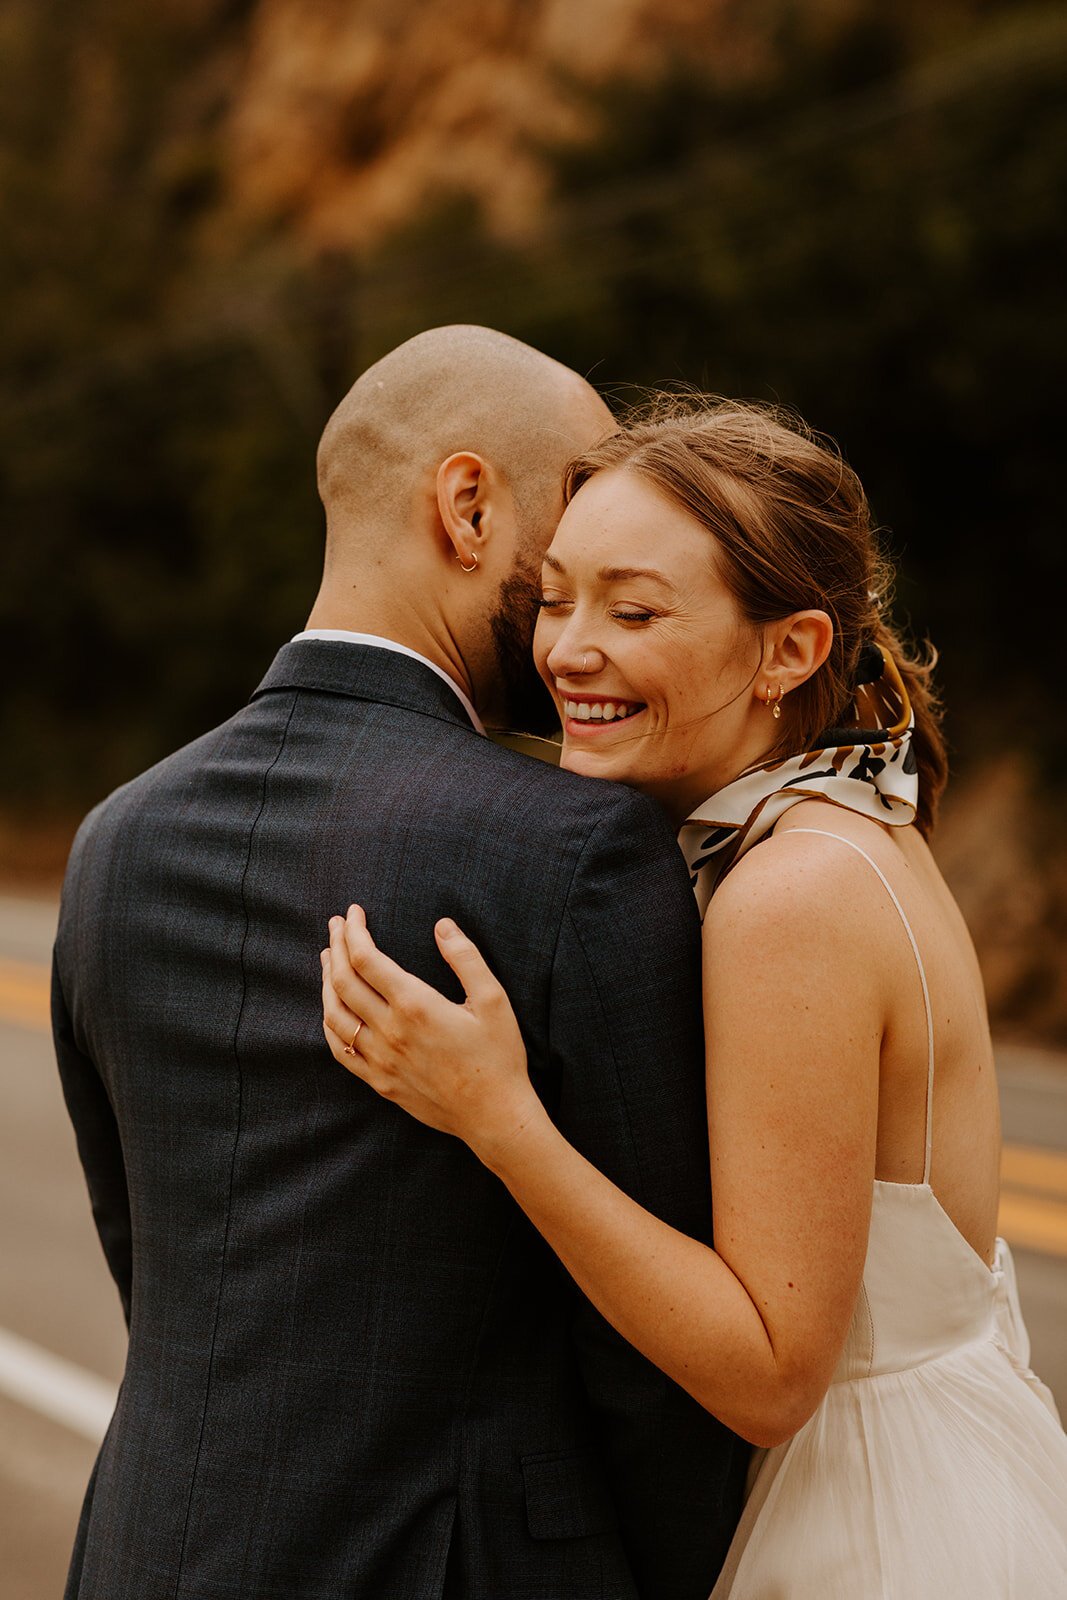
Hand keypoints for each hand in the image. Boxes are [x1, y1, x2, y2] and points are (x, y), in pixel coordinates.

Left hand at [321, 907, 545, 1163]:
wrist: (494, 1115)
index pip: (367, 959)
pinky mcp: (379, 1082)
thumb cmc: (498, 1057)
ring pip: (334, 1015)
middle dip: (337, 947)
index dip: (354, 932)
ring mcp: (380, 1059)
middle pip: (344, 981)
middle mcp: (389, 1031)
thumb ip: (466, 958)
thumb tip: (442, 925)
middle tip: (336, 926)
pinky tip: (331, 1009)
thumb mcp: (493, 1000)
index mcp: (415, 1006)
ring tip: (329, 959)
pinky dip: (329, 1022)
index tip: (353, 913)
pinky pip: (340, 1050)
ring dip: (326, 981)